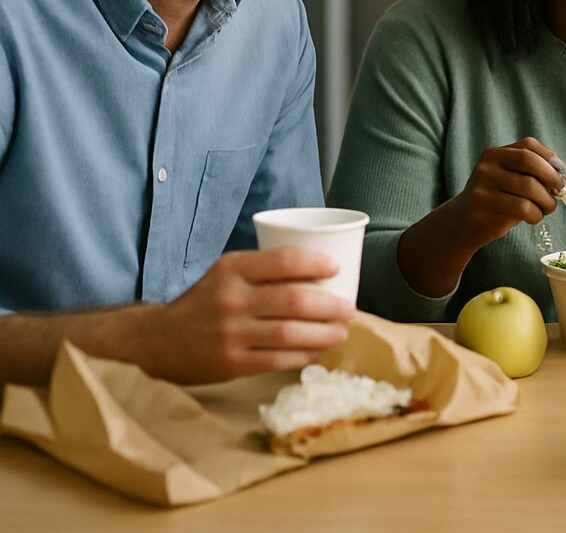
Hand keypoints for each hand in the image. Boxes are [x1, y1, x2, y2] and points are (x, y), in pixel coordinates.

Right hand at [147, 249, 355, 382]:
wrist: (157, 340)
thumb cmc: (205, 301)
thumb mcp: (225, 274)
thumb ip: (263, 271)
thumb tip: (322, 273)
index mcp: (232, 269)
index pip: (283, 261)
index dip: (316, 264)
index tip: (337, 268)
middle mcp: (231, 299)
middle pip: (294, 300)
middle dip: (331, 305)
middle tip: (350, 309)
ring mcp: (231, 333)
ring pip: (290, 333)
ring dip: (324, 333)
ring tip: (342, 332)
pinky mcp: (231, 362)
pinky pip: (278, 359)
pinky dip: (303, 355)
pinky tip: (316, 351)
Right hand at [448, 137, 565, 248]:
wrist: (463, 222)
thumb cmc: (497, 199)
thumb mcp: (509, 179)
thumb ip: (531, 172)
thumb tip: (561, 175)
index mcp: (494, 154)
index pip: (528, 146)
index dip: (550, 158)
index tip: (562, 173)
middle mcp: (486, 166)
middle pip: (529, 163)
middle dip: (552, 178)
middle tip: (560, 193)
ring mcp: (482, 186)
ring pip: (529, 188)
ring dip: (547, 201)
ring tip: (546, 208)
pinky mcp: (482, 208)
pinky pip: (522, 208)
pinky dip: (536, 214)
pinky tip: (533, 217)